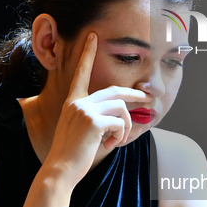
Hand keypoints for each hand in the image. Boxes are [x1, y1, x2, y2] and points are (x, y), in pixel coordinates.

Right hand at [45, 33, 148, 186]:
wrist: (59, 170)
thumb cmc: (72, 153)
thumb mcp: (82, 130)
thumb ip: (97, 117)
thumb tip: (122, 115)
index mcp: (73, 101)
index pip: (82, 72)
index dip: (87, 53)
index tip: (93, 36)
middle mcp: (78, 102)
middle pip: (115, 91)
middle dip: (134, 95)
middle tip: (147, 98)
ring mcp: (85, 110)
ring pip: (121, 109)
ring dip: (127, 125)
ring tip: (118, 139)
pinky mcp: (93, 122)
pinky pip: (120, 124)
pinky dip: (121, 136)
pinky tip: (110, 145)